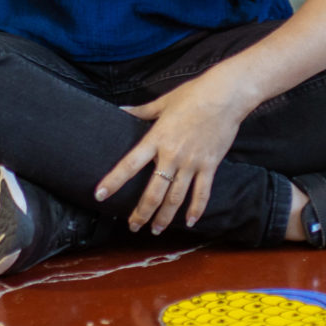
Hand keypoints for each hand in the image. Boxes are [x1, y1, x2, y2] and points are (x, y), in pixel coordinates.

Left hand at [97, 68, 251, 232]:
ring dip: (165, 217)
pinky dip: (196, 209)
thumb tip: (121, 110)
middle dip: (141, 213)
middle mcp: (172, 155)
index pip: (129, 164)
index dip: (113, 181)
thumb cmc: (193, 95)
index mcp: (157, 139)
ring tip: (156, 229)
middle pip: (153, 192)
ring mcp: (192, 163)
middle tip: (133, 226)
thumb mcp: (162, 102)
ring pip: (175, 198)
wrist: (225, 96)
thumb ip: (140, 111)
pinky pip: (202, 193)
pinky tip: (190, 222)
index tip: (100, 195)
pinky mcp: (209, 166)